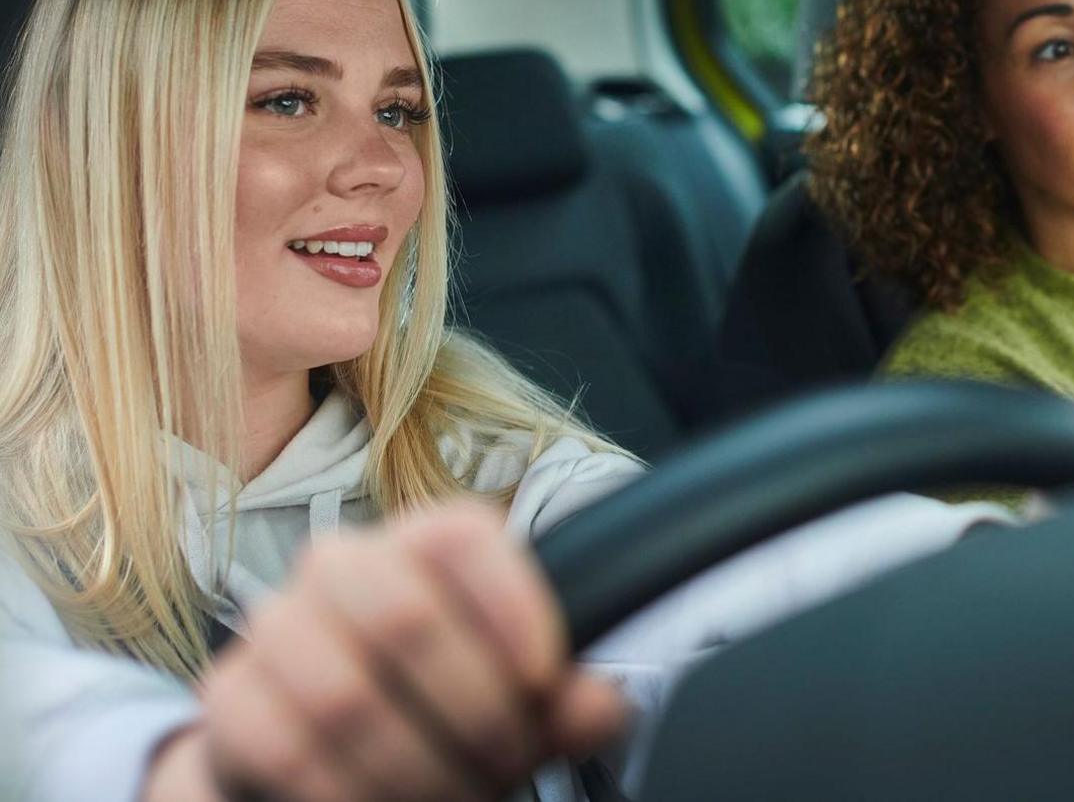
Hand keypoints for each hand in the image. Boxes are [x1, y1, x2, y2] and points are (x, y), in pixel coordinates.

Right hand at [142, 502, 626, 801]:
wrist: (319, 755)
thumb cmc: (432, 712)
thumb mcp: (513, 705)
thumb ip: (564, 701)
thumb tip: (603, 707)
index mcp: (422, 545)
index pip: (463, 537)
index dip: (513, 609)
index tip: (546, 683)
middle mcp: (342, 566)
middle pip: (405, 617)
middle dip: (470, 712)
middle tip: (505, 762)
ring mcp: (276, 626)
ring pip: (346, 697)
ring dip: (414, 770)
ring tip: (453, 797)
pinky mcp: (230, 696)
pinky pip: (286, 751)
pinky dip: (347, 796)